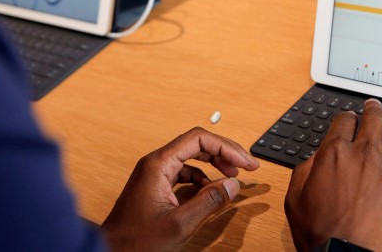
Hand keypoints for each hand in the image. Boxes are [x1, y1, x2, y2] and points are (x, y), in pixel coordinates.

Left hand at [101, 127, 259, 250]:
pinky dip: (202, 179)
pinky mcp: (155, 186)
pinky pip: (183, 174)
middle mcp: (155, 163)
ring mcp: (154, 174)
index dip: (226, 148)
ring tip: (231, 178)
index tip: (245, 163)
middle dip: (224, 154)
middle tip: (246, 166)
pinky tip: (210, 192)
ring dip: (214, 166)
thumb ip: (209, 202)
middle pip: (196, 145)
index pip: (199, 139)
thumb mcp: (179, 224)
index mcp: (158, 164)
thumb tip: (232, 185)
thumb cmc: (135, 242)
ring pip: (191, 159)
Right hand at [285, 99, 381, 251]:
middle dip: (375, 111)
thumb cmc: (322, 236)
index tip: (351, 123)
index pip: (345, 119)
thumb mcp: (296, 199)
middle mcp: (365, 154)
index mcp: (335, 154)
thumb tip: (318, 158)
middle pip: (376, 115)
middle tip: (376, 113)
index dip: (348, 120)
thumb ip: (305, 170)